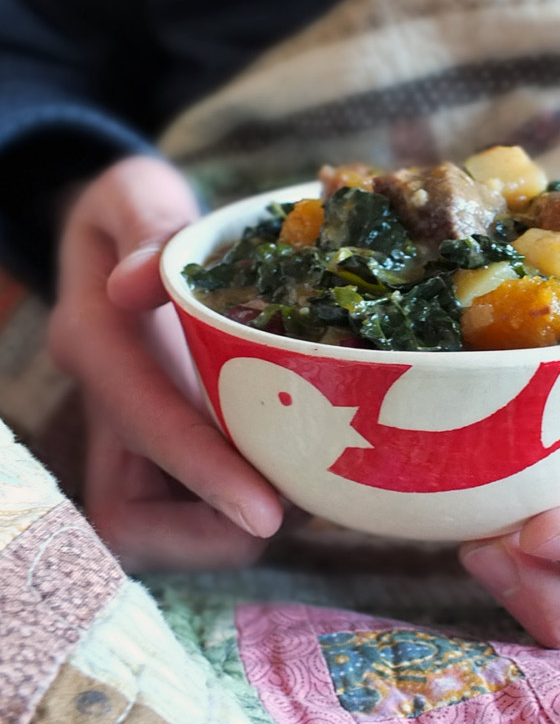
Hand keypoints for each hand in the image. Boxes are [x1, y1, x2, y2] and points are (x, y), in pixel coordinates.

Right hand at [48, 156, 283, 569]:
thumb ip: (146, 224)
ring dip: (222, 530)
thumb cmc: (138, 213)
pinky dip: (229, 511)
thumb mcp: (137, 192)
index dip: (200, 471)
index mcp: (94, 337)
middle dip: (211, 528)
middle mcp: (102, 402)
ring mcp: (123, 433)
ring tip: (300, 491)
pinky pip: (177, 512)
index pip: (139, 420)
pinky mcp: (150, 449)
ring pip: (149, 528)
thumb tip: (137, 281)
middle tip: (299, 507)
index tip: (266, 514)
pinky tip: (288, 473)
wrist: (117, 239)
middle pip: (130, 513)